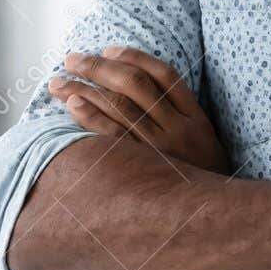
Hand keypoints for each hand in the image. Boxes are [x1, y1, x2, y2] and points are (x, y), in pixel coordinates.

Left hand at [49, 47, 229, 175]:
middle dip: (98, 67)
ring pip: (118, 105)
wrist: (211, 220)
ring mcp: (160, 149)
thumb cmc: (200, 179)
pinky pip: (111, 136)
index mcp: (196, 118)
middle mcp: (178, 129)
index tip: (107, 49)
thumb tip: (137, 91)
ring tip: (58, 82)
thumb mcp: (203, 143)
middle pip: (135, 84)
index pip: (164, 74)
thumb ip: (179, 117)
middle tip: (72, 59)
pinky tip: (72, 104)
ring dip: (83, 88)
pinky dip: (90, 116)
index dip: (134, 57)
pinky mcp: (141, 169)